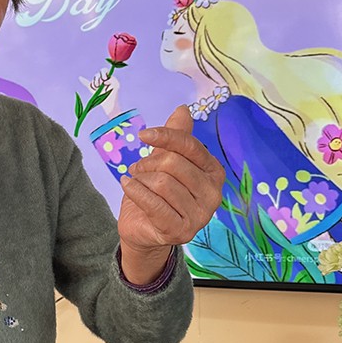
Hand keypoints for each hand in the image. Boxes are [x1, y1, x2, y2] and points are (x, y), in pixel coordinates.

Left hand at [117, 105, 223, 280]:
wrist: (144, 230)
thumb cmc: (156, 193)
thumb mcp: (164, 161)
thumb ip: (176, 137)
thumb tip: (183, 110)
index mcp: (213, 172)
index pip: (189, 146)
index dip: (165, 136)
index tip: (143, 135)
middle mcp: (213, 194)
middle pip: (174, 164)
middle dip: (149, 164)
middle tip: (138, 169)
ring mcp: (200, 216)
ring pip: (162, 183)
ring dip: (141, 180)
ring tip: (137, 184)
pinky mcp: (183, 232)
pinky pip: (154, 204)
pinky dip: (135, 192)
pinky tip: (128, 186)